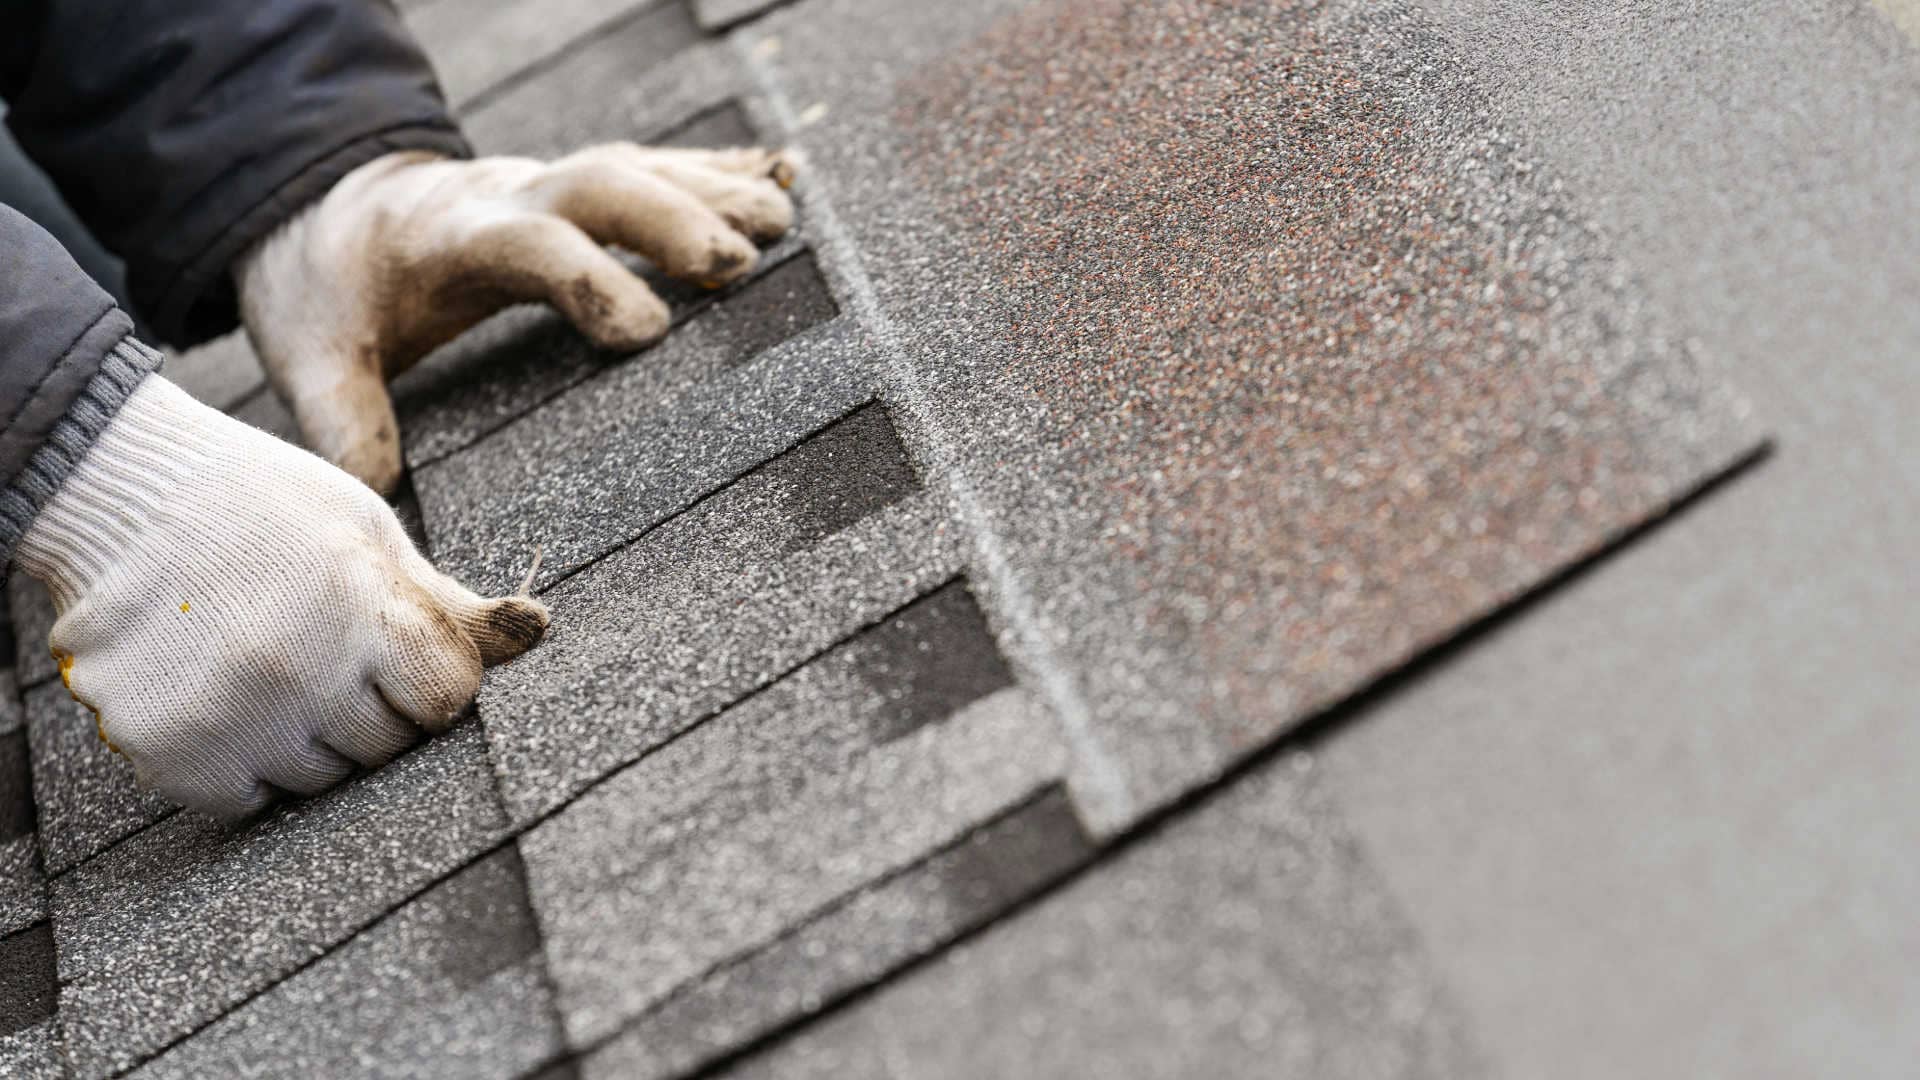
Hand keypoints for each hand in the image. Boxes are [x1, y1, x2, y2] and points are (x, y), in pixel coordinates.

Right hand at [15, 374, 548, 817]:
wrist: (116, 495)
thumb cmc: (265, 509)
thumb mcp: (369, 534)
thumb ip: (450, 603)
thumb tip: (543, 629)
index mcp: (362, 608)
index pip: (450, 699)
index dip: (432, 675)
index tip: (396, 648)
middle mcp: (298, 671)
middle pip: (390, 745)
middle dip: (373, 707)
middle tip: (320, 646)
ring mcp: (230, 720)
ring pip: (323, 779)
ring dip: (309, 738)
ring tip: (266, 661)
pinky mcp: (171, 756)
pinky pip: (250, 800)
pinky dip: (244, 764)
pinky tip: (224, 696)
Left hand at [234, 144, 798, 492]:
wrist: (326, 210)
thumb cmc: (333, 291)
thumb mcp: (312, 355)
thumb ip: (342, 417)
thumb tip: (373, 492)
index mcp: (453, 239)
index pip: (530, 245)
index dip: (587, 278)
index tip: (646, 330)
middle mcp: (511, 196)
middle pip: (602, 184)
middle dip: (674, 218)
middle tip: (741, 263)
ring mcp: (550, 185)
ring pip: (639, 168)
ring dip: (713, 189)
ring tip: (782, 222)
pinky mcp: (577, 188)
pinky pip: (656, 166)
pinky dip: (718, 170)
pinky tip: (780, 178)